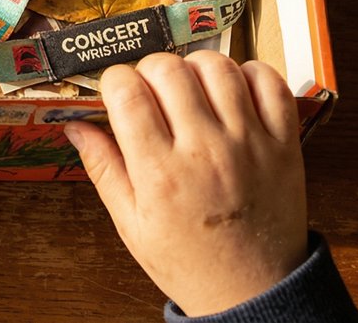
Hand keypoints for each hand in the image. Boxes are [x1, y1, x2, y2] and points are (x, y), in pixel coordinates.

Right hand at [65, 52, 307, 315]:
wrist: (255, 291)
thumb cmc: (189, 262)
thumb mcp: (132, 225)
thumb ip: (103, 168)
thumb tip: (74, 126)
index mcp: (159, 173)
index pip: (126, 90)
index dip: (115, 82)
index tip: (119, 94)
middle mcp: (204, 150)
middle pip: (168, 68)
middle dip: (150, 70)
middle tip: (152, 93)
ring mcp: (248, 142)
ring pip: (217, 65)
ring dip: (195, 67)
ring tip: (190, 90)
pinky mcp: (283, 142)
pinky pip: (268, 82)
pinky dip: (248, 73)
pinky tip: (232, 92)